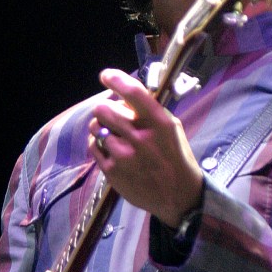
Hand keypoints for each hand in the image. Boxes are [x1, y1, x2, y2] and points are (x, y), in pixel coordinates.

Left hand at [88, 68, 203, 226]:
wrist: (178, 196)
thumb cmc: (174, 157)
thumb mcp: (171, 128)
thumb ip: (149, 110)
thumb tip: (122, 94)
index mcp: (160, 123)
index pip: (133, 92)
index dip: (115, 79)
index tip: (106, 75)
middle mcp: (141, 138)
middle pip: (104, 109)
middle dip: (106, 108)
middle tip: (112, 114)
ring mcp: (124, 156)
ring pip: (95, 126)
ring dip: (101, 126)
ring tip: (113, 133)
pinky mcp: (112, 172)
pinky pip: (93, 145)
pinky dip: (98, 142)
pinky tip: (110, 147)